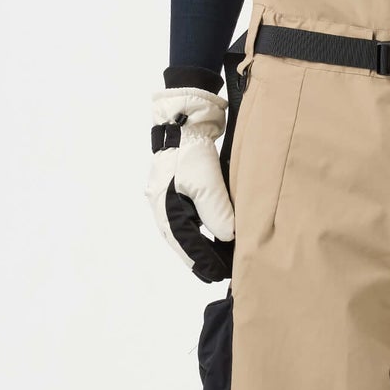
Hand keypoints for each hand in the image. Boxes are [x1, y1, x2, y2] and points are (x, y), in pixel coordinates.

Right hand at [146, 83, 236, 282]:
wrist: (185, 115)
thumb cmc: (191, 148)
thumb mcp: (206, 181)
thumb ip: (216, 210)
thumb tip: (227, 237)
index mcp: (164, 206)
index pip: (185, 242)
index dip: (202, 260)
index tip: (217, 274)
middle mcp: (162, 203)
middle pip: (181, 239)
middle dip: (199, 256)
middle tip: (218, 274)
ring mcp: (168, 193)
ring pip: (184, 227)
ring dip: (200, 243)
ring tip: (218, 258)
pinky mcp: (179, 183)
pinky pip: (188, 213)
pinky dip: (200, 226)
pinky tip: (213, 232)